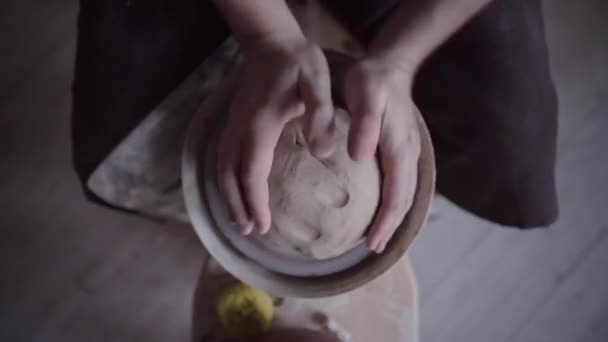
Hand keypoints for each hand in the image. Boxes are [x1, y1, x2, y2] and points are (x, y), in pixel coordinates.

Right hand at [218, 34, 334, 234]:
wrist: (271, 43)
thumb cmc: (298, 63)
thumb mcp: (317, 82)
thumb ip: (320, 114)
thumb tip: (323, 153)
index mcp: (260, 124)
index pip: (252, 172)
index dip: (254, 201)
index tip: (263, 225)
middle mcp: (240, 128)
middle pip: (230, 175)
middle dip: (237, 206)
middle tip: (248, 231)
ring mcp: (233, 125)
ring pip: (222, 167)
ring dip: (228, 195)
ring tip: (238, 220)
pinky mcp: (234, 122)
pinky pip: (223, 156)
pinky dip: (226, 179)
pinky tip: (234, 189)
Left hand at [343, 58, 420, 252]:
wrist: (390, 65)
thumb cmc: (372, 80)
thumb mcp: (365, 95)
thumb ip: (364, 125)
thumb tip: (360, 157)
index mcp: (398, 149)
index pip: (396, 196)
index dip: (385, 222)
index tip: (371, 243)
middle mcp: (407, 155)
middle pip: (404, 201)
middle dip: (391, 227)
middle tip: (373, 247)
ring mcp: (407, 152)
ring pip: (406, 193)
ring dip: (394, 217)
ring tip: (378, 234)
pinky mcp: (401, 148)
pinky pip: (401, 182)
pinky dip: (395, 201)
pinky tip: (381, 205)